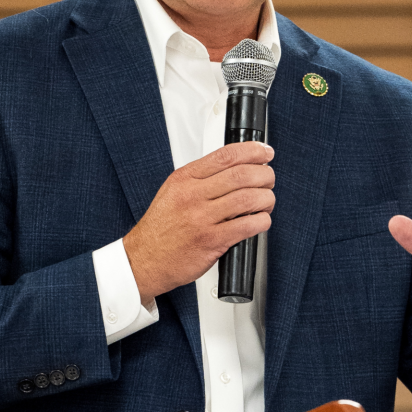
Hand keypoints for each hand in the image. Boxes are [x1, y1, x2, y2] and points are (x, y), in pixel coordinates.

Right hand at [123, 142, 274, 306]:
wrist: (142, 260)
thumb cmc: (161, 227)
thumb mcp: (174, 191)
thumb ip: (202, 177)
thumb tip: (238, 165)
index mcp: (185, 178)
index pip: (226, 155)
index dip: (253, 150)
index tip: (266, 152)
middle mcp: (193, 196)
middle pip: (242, 175)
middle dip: (265, 175)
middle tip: (269, 179)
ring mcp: (201, 218)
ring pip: (249, 198)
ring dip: (267, 199)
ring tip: (266, 202)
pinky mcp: (211, 241)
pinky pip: (247, 226)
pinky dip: (262, 221)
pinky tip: (260, 221)